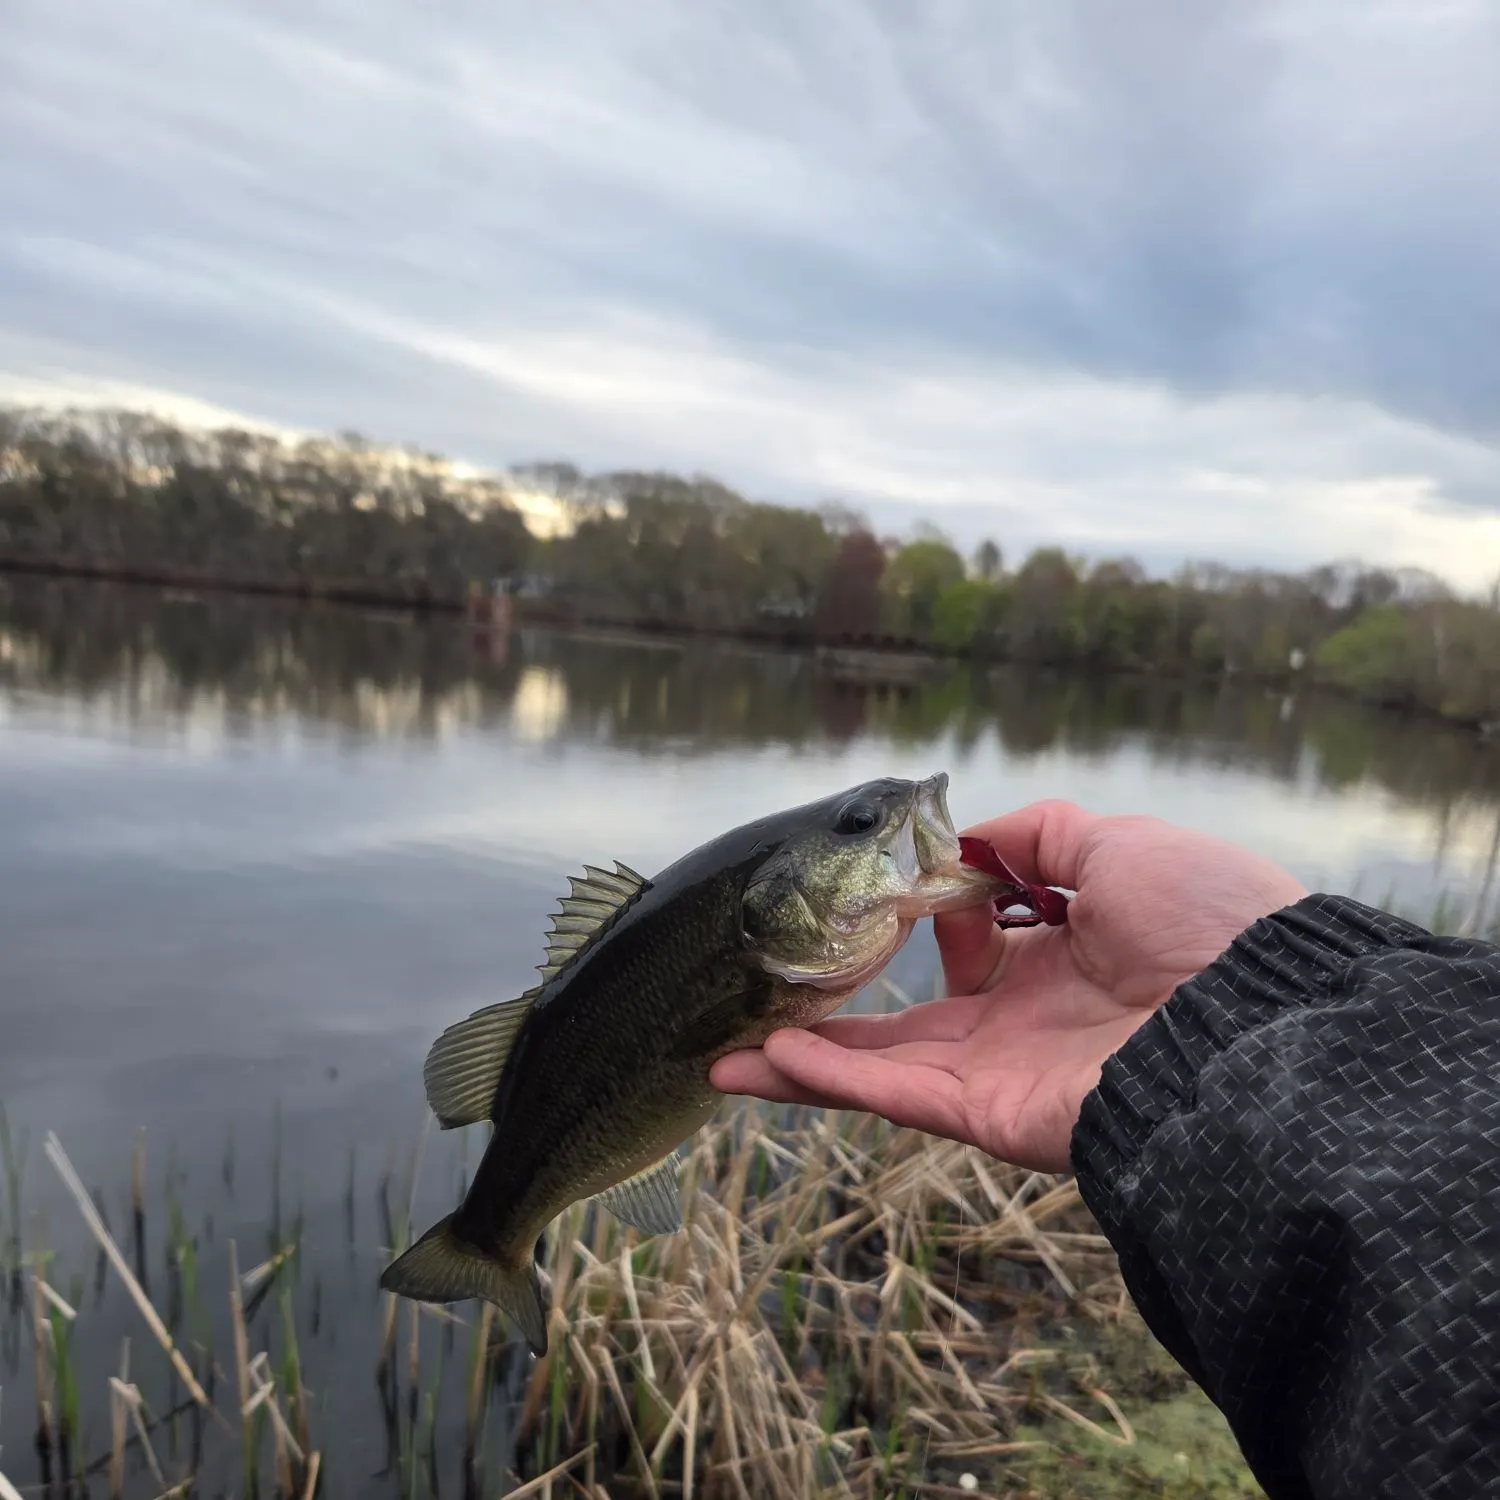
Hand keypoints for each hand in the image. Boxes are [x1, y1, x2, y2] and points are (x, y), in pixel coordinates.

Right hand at [710, 799, 1307, 1172]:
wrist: (1258, 1016)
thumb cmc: (1206, 921)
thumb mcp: (1121, 843)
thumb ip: (1039, 834)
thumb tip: (969, 842)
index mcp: (1065, 958)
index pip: (975, 947)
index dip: (937, 918)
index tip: (909, 890)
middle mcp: (1028, 1020)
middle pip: (911, 1019)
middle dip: (840, 1013)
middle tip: (770, 998)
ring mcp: (1006, 1072)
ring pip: (885, 1067)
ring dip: (806, 1061)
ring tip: (727, 1055)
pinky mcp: (994, 1115)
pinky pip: (897, 1096)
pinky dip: (829, 1081)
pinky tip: (762, 1061)